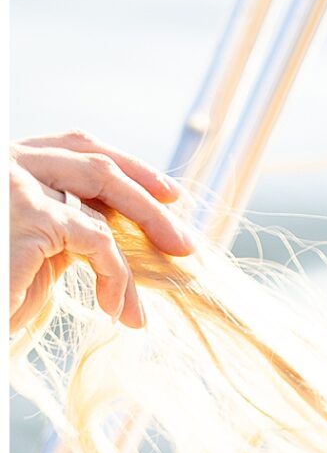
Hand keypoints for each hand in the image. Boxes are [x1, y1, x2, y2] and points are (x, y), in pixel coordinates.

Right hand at [11, 131, 194, 333]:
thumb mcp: (31, 245)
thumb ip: (66, 226)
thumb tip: (124, 234)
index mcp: (12, 160)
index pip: (76, 146)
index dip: (127, 165)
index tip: (166, 194)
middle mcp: (11, 160)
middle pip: (96, 163)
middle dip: (148, 201)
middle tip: (183, 241)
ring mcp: (19, 184)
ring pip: (103, 203)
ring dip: (140, 247)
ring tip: (155, 290)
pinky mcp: (31, 217)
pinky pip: (98, 242)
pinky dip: (117, 276)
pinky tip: (116, 306)